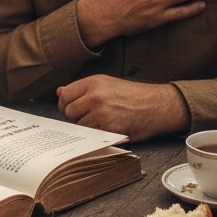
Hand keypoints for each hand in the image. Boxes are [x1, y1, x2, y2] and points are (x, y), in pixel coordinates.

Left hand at [56, 75, 188, 140]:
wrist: (158, 105)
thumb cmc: (133, 95)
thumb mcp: (107, 83)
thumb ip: (82, 88)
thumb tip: (59, 91)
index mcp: (94, 82)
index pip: (65, 95)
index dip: (65, 104)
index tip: (70, 108)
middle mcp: (96, 96)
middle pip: (69, 111)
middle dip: (75, 116)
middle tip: (89, 116)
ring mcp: (102, 113)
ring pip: (79, 125)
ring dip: (87, 126)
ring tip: (102, 120)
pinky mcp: (110, 129)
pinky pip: (92, 134)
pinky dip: (97, 134)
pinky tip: (109, 127)